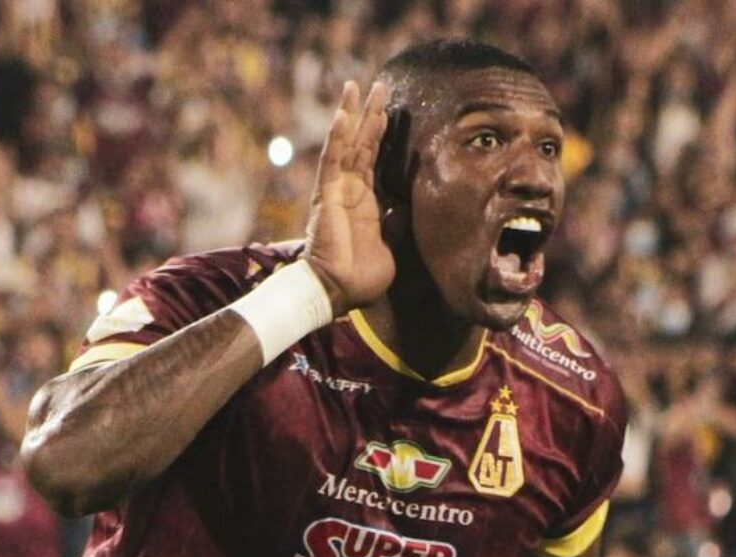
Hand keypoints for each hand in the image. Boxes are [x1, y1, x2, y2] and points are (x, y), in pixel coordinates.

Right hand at [303, 81, 394, 315]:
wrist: (338, 292)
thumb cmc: (362, 278)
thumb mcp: (392, 248)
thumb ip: (398, 225)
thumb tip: (406, 207)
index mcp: (365, 201)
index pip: (373, 159)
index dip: (381, 134)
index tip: (390, 110)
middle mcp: (349, 190)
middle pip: (360, 143)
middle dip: (369, 113)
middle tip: (379, 85)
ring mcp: (337, 190)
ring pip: (346, 144)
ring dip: (353, 114)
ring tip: (357, 86)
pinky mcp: (328, 195)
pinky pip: (333, 161)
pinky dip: (338, 138)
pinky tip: (343, 115)